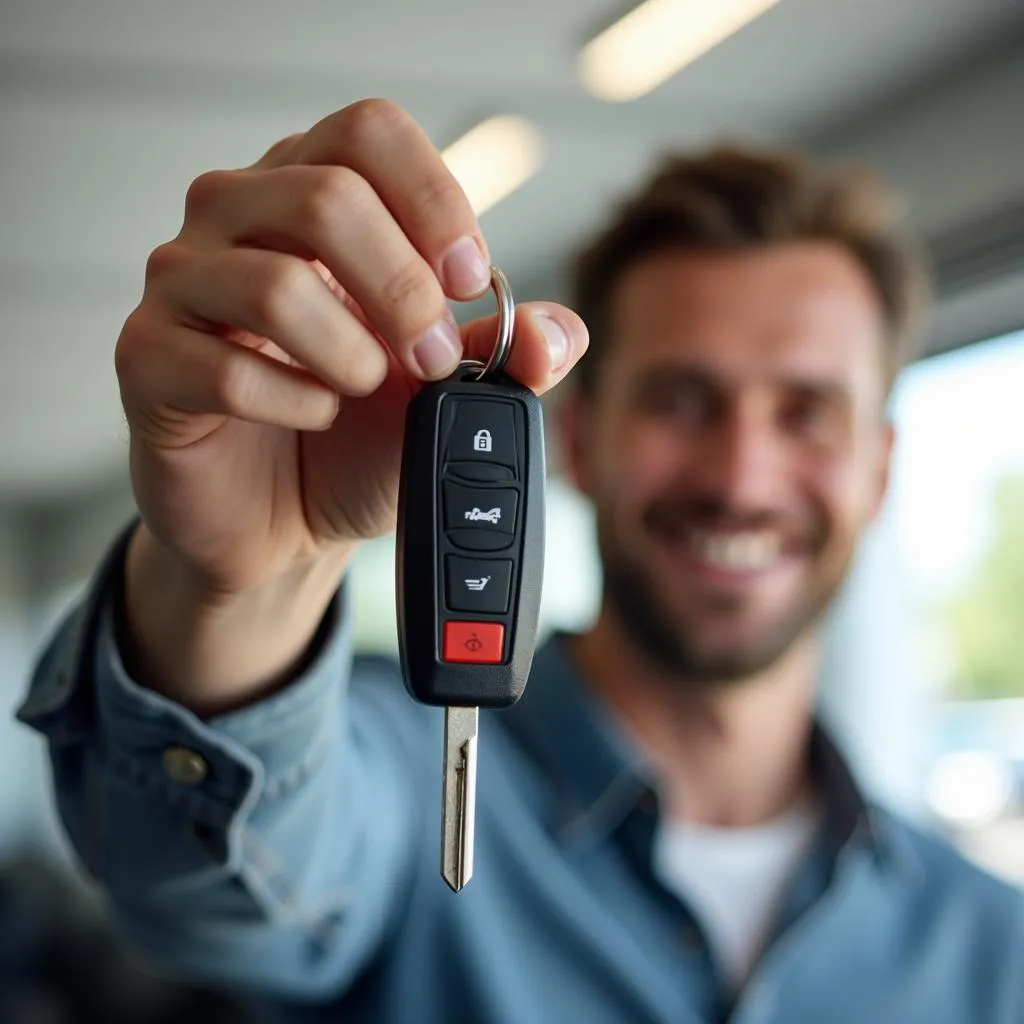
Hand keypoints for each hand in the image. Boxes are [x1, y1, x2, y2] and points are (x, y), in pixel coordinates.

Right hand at [115, 99, 587, 600]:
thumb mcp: (447, 395)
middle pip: (325, 196)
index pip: (368, 133)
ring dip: (350, 355)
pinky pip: (224, 368)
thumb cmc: (354, 439)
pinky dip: (294, 405)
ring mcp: (182, 284)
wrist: (283, 521)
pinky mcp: (147, 360)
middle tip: (431, 360)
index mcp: (310, 193)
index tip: (470, 282)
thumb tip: (556, 334)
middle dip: (404, 292)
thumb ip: (508, 358)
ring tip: (363, 391)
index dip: (434, 201)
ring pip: (273, 283)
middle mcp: (237, 218)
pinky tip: (309, 417)